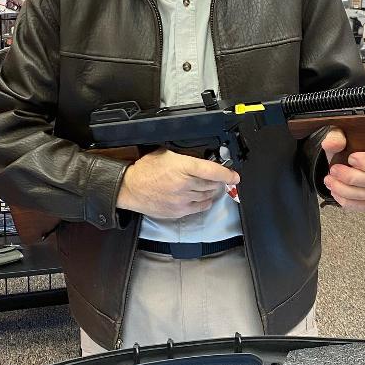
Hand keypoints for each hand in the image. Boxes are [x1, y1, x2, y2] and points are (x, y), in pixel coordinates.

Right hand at [116, 148, 238, 218]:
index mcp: (183, 167)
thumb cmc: (146, 170)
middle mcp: (185, 184)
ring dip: (210, 191)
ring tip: (206, 186)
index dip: (227, 174)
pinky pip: (199, 207)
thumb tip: (201, 158)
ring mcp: (182, 199)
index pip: (212, 171)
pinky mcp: (179, 211)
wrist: (129, 188)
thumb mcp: (166, 154)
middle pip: (212, 184)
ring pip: (207, 196)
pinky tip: (201, 197)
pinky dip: (203, 202)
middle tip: (217, 178)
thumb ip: (185, 156)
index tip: (235, 176)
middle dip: (217, 181)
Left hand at [321, 128, 364, 211]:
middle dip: (350, 178)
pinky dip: (348, 202)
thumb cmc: (351, 144)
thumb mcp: (343, 135)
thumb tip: (331, 143)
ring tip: (330, 181)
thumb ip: (337, 136)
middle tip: (334, 170)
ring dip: (345, 190)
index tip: (350, 158)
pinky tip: (336, 192)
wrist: (348, 157)